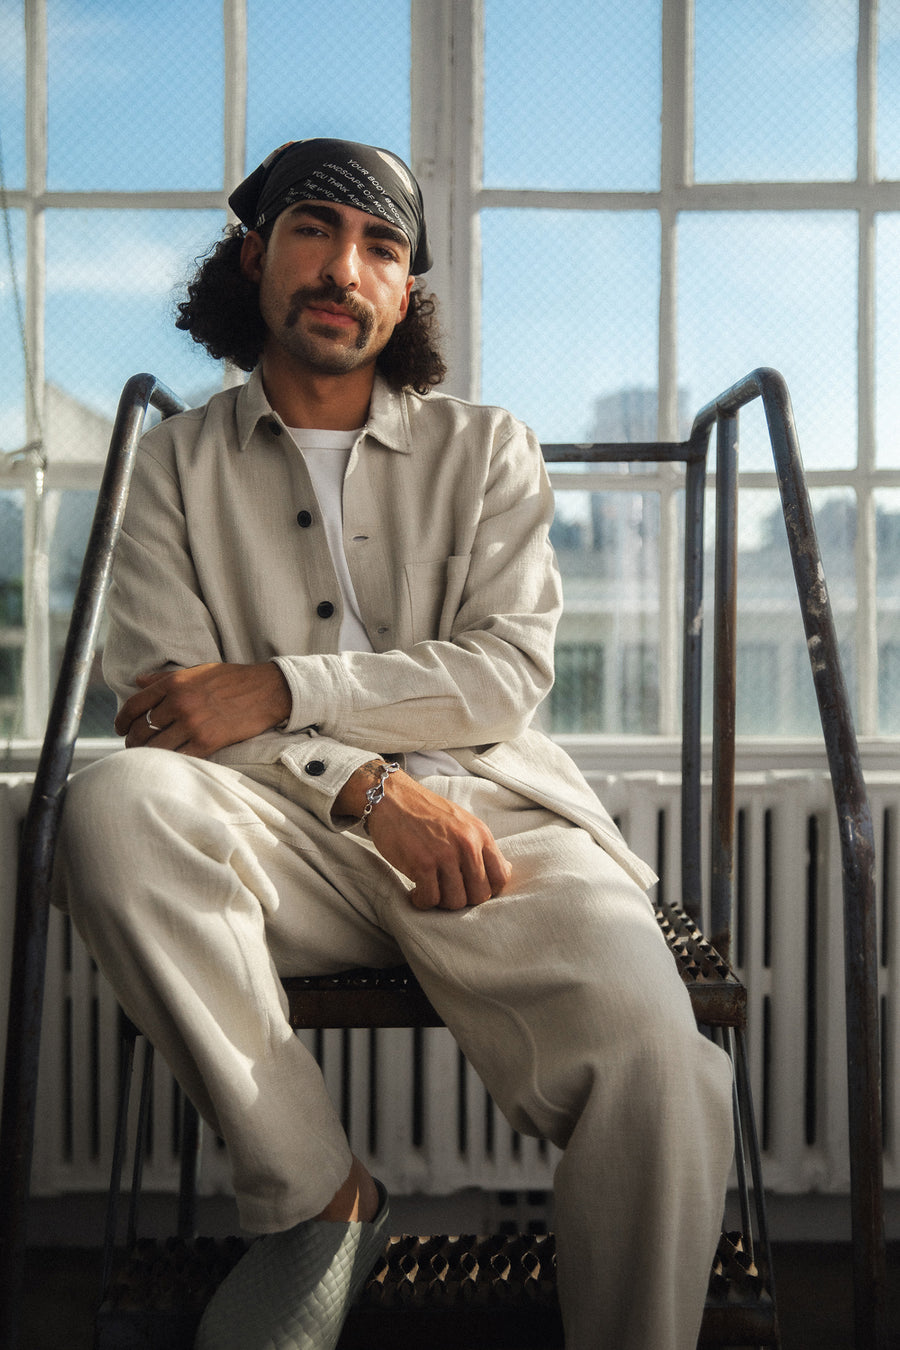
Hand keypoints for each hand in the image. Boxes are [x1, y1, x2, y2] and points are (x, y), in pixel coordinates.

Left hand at [116, 662, 291, 757]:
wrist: (268, 691)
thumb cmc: (233, 680)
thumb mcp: (198, 670)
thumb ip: (166, 678)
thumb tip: (138, 681)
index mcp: (175, 684)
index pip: (134, 705)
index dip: (121, 721)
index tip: (119, 729)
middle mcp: (180, 703)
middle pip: (141, 730)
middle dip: (133, 741)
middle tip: (134, 747)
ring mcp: (193, 724)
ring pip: (156, 748)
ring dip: (148, 755)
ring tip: (149, 757)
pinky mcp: (208, 742)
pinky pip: (179, 758)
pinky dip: (171, 762)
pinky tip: (170, 762)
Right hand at [336, 763, 511, 909]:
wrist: (392, 798)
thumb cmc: (426, 813)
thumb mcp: (463, 823)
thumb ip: (481, 847)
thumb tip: (504, 870)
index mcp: (481, 834)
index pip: (500, 877)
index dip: (487, 889)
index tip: (469, 888)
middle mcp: (467, 845)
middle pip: (479, 895)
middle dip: (463, 899)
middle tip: (446, 891)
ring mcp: (445, 855)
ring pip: (456, 902)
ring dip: (441, 902)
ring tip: (430, 890)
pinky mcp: (422, 863)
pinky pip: (430, 899)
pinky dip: (422, 901)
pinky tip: (416, 892)